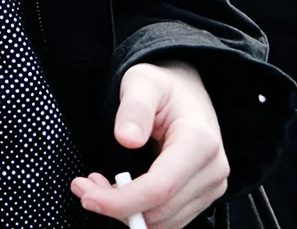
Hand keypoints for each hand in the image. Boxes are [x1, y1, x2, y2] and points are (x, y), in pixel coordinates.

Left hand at [70, 61, 228, 228]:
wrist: (186, 90)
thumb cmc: (163, 84)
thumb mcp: (141, 81)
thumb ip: (134, 107)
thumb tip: (126, 138)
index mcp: (199, 141)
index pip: (158, 189)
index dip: (120, 201)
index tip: (87, 196)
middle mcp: (212, 169)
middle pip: (159, 211)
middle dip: (115, 206)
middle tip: (84, 185)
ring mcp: (211, 186)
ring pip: (163, 222)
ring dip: (126, 212)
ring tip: (99, 184)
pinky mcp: (202, 196)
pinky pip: (168, 219)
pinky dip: (139, 212)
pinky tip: (119, 191)